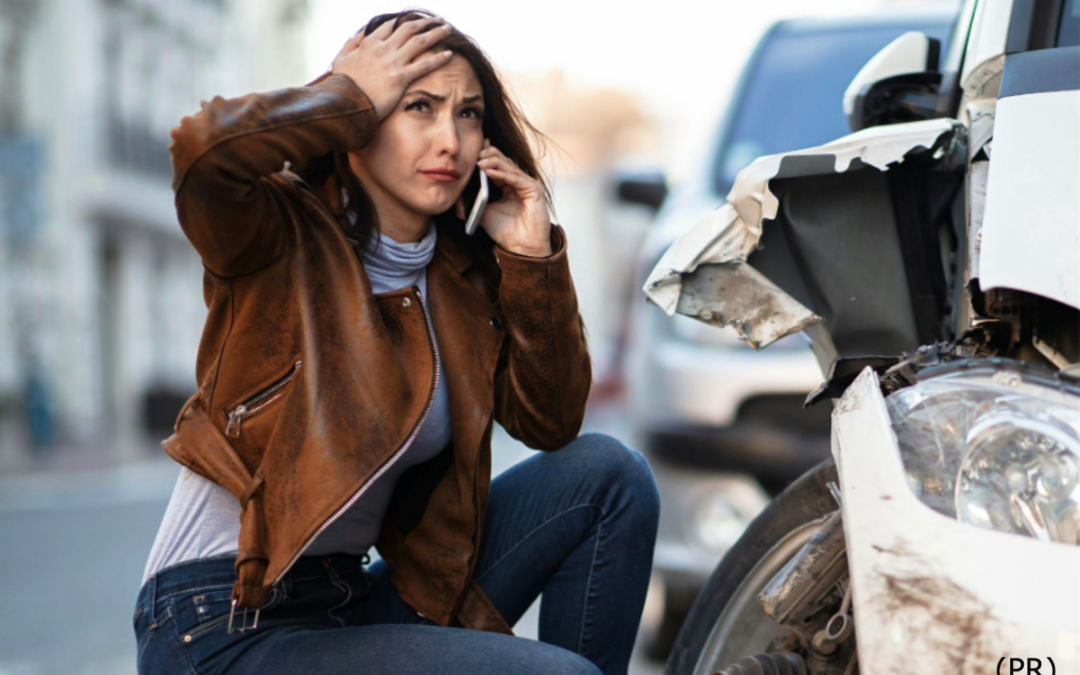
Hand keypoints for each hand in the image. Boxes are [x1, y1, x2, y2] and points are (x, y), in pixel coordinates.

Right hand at [330, 17, 454, 121]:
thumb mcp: (340, 60)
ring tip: (447, 29)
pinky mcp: (400, 78)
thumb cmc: (341, 85)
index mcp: (369, 43)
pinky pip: (424, 65)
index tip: (415, 21)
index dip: (404, 21)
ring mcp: (393, 62)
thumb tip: (360, 32)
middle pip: (409, 29)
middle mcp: (383, 49)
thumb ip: (351, 44)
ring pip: (420, 42)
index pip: (391, 26)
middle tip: (438, 20)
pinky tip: (449, 54)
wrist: (344, 103)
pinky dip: (438, 58)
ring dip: (436, 33)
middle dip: (426, 23)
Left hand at [474, 139, 552, 256]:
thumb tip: (455, 194)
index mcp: (510, 186)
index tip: (473, 150)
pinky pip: (515, 178)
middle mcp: (520, 182)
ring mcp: (528, 185)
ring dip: (492, 162)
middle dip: (488, 155)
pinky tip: (489, 172)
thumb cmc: (505, 232)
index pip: (497, 165)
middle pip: (504, 161)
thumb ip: (472, 201)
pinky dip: (502, 174)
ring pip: (509, 167)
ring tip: (478, 161)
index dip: (486, 156)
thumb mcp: (483, 213)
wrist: (521, 248)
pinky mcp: (535, 190)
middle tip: (474, 154)